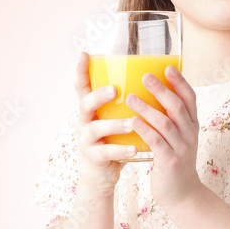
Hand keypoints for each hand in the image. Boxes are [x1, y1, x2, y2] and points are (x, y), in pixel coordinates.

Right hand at [73, 51, 137, 194]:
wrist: (101, 174)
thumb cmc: (112, 140)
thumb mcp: (113, 119)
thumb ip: (123, 103)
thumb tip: (149, 79)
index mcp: (90, 108)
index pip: (82, 86)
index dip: (81, 70)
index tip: (85, 54)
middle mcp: (85, 120)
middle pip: (85, 103)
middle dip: (99, 95)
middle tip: (115, 89)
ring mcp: (87, 139)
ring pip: (96, 128)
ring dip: (114, 125)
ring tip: (132, 122)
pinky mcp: (93, 157)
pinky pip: (106, 152)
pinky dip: (120, 150)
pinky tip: (134, 150)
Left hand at [126, 66, 201, 207]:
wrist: (181, 194)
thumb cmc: (173, 161)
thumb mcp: (177, 138)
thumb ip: (169, 119)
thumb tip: (151, 96)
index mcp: (192, 125)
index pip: (190, 98)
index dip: (180, 82)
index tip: (167, 67)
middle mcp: (190, 134)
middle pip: (177, 106)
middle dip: (161, 89)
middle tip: (145, 76)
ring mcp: (181, 148)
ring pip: (165, 122)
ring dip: (147, 108)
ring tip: (130, 97)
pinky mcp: (170, 161)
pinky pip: (156, 141)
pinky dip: (144, 129)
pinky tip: (132, 120)